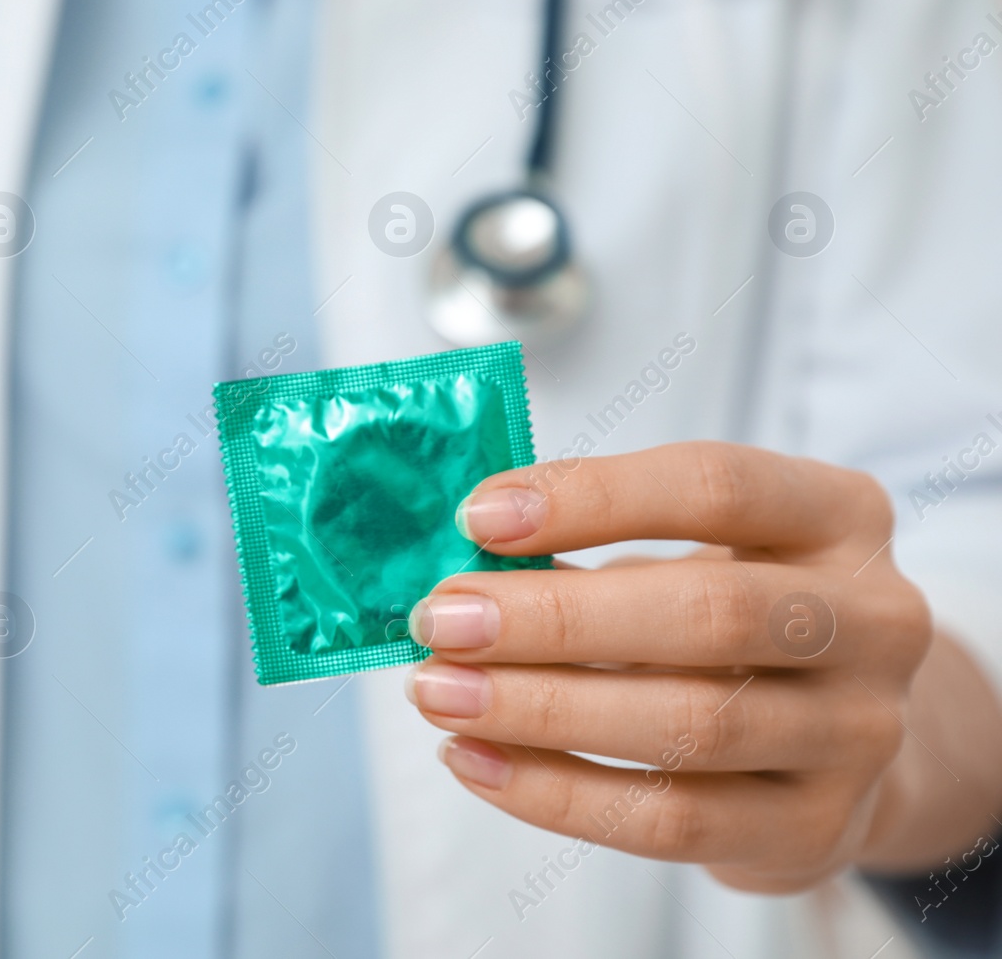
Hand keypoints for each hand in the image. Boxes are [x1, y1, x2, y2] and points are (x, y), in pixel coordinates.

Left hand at [404, 441, 934, 892]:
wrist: (832, 741)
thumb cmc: (728, 615)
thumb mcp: (689, 550)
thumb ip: (590, 547)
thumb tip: (458, 566)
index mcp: (841, 517)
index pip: (716, 486)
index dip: (590, 495)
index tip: (476, 517)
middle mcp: (876, 622)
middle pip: (706, 614)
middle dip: (551, 618)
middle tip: (439, 621)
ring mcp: (858, 734)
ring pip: (686, 726)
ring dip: (538, 710)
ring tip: (439, 693)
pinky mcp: (815, 829)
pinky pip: (666, 821)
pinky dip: (551, 792)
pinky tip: (473, 759)